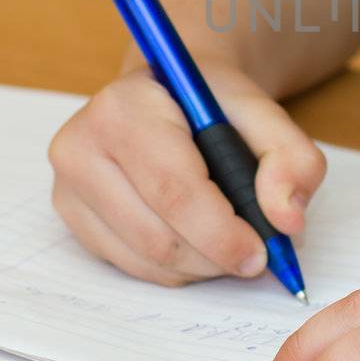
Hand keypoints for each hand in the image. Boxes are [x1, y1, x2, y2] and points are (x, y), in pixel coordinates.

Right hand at [47, 59, 325, 285]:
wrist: (169, 94)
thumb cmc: (212, 105)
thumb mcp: (264, 114)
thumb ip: (292, 158)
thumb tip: (286, 219)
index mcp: (124, 108)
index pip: (174, 190)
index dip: (222, 233)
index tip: (261, 253)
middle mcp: (79, 146)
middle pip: (157, 235)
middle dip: (215, 256)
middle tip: (254, 254)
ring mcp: (67, 185)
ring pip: (144, 259)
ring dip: (198, 266)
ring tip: (227, 239)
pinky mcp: (70, 217)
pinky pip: (130, 265)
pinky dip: (174, 267)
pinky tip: (195, 238)